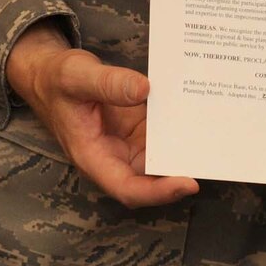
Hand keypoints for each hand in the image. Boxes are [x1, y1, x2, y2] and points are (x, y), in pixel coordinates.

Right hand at [6, 23, 199, 208]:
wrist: (52, 73)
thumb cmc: (58, 80)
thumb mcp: (77, 76)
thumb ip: (108, 83)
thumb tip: (143, 89)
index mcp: (92, 156)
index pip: (127, 188)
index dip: (157, 192)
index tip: (186, 183)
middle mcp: (113, 156)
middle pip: (151, 179)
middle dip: (181, 173)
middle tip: (212, 156)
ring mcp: (127, 144)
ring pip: (161, 159)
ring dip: (184, 152)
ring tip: (214, 135)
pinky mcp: (138, 128)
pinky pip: (162, 135)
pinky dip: (180, 130)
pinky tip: (200, 114)